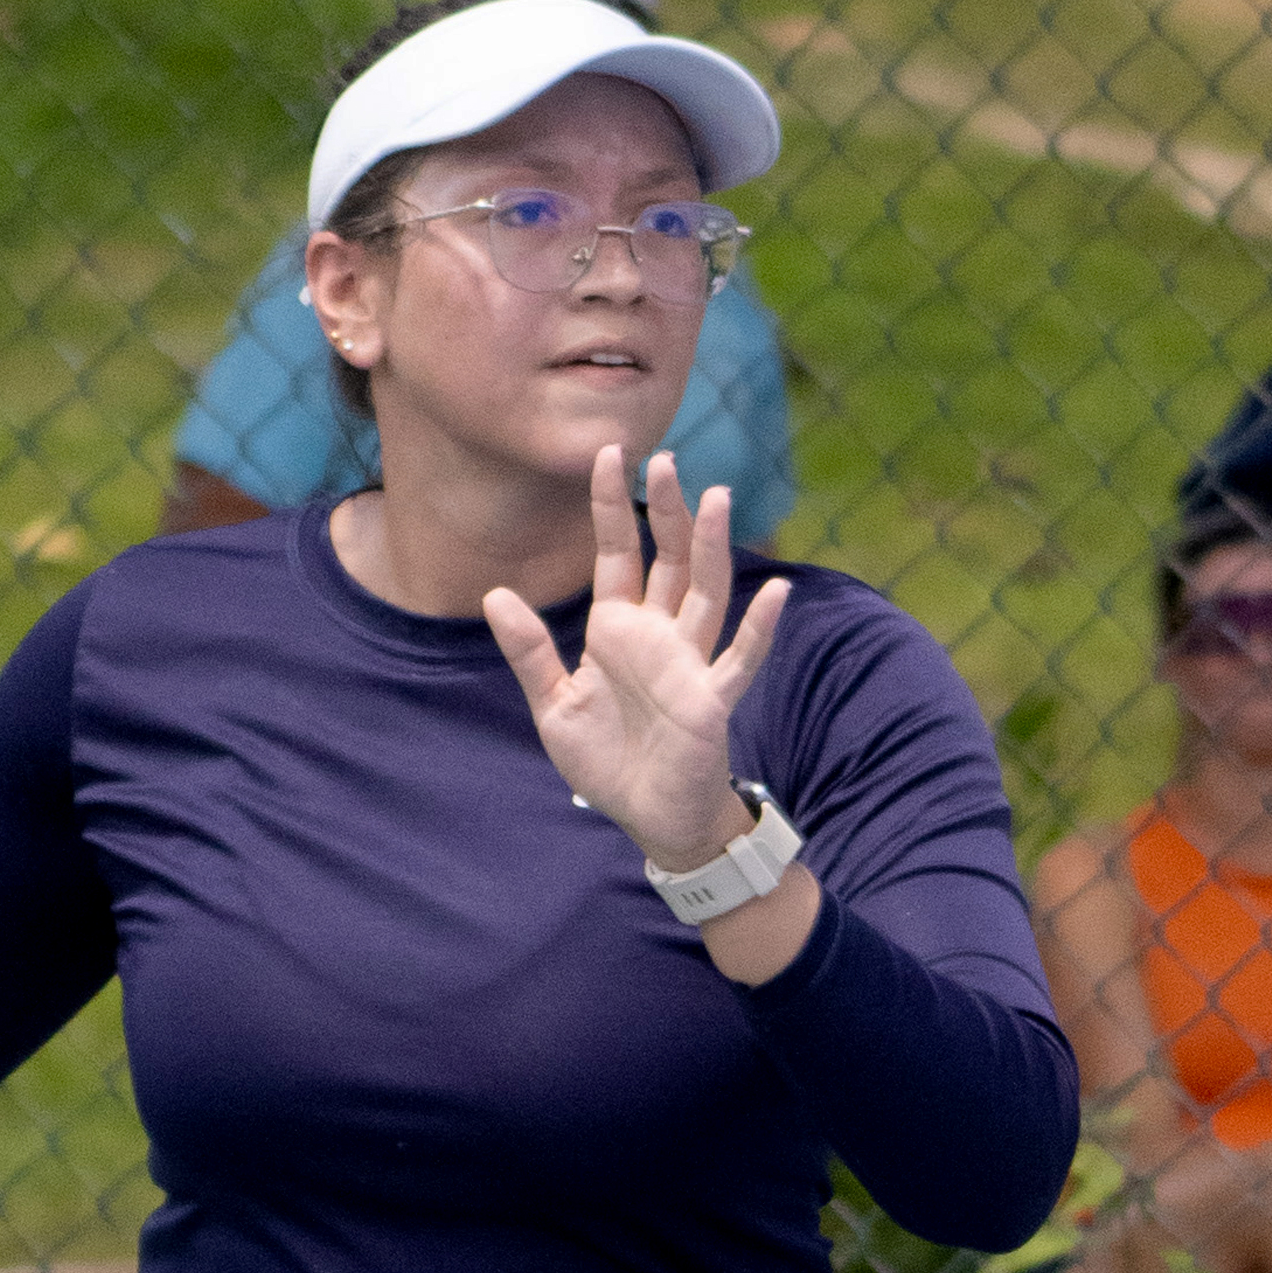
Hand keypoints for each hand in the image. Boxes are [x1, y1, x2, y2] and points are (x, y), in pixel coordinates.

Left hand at [486, 453, 793, 887]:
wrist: (646, 817)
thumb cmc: (606, 760)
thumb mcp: (553, 705)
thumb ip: (529, 652)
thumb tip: (496, 594)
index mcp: (617, 629)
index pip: (618, 553)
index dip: (612, 506)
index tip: (607, 455)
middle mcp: (659, 635)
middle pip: (668, 558)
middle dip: (666, 510)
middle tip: (665, 458)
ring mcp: (689, 663)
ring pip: (706, 592)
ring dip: (711, 547)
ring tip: (714, 497)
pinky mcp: (711, 700)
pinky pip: (739, 659)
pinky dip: (758, 627)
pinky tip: (775, 589)